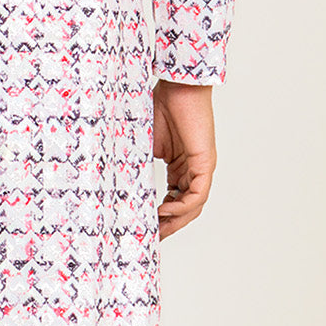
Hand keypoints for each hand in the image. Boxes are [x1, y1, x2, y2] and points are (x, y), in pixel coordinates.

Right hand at [152, 80, 216, 238]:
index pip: (173, 198)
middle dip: (168, 225)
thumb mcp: (146, 142)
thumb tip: (120, 183)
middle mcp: (193, 170)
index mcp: (180, 165)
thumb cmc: (162, 106)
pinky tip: (166, 212)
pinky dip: (183, 207)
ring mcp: (201, 168)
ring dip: (176, 221)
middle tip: (151, 238)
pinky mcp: (206, 164)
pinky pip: (197, 195)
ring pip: (192, 206)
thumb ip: (140, 163)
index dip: (161, 215)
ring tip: (157, 230)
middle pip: (184, 208)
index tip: (145, 226)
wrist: (178, 86)